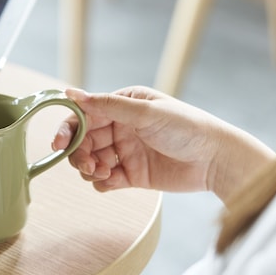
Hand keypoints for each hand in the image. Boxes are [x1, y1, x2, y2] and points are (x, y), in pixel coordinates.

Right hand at [52, 86, 275, 200]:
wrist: (216, 160)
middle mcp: (120, 127)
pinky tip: (112, 181)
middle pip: (83, 141)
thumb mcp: (145, 112)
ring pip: (91, 161)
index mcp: (122, 106)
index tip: (59, 145)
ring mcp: (125, 152)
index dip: (69, 130)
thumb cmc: (187, 127)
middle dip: (80, 154)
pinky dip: (102, 182)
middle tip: (89, 164)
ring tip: (105, 172)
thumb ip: (106, 105)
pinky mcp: (132, 175)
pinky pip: (105, 180)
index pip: (84, 116)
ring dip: (90, 168)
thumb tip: (70, 92)